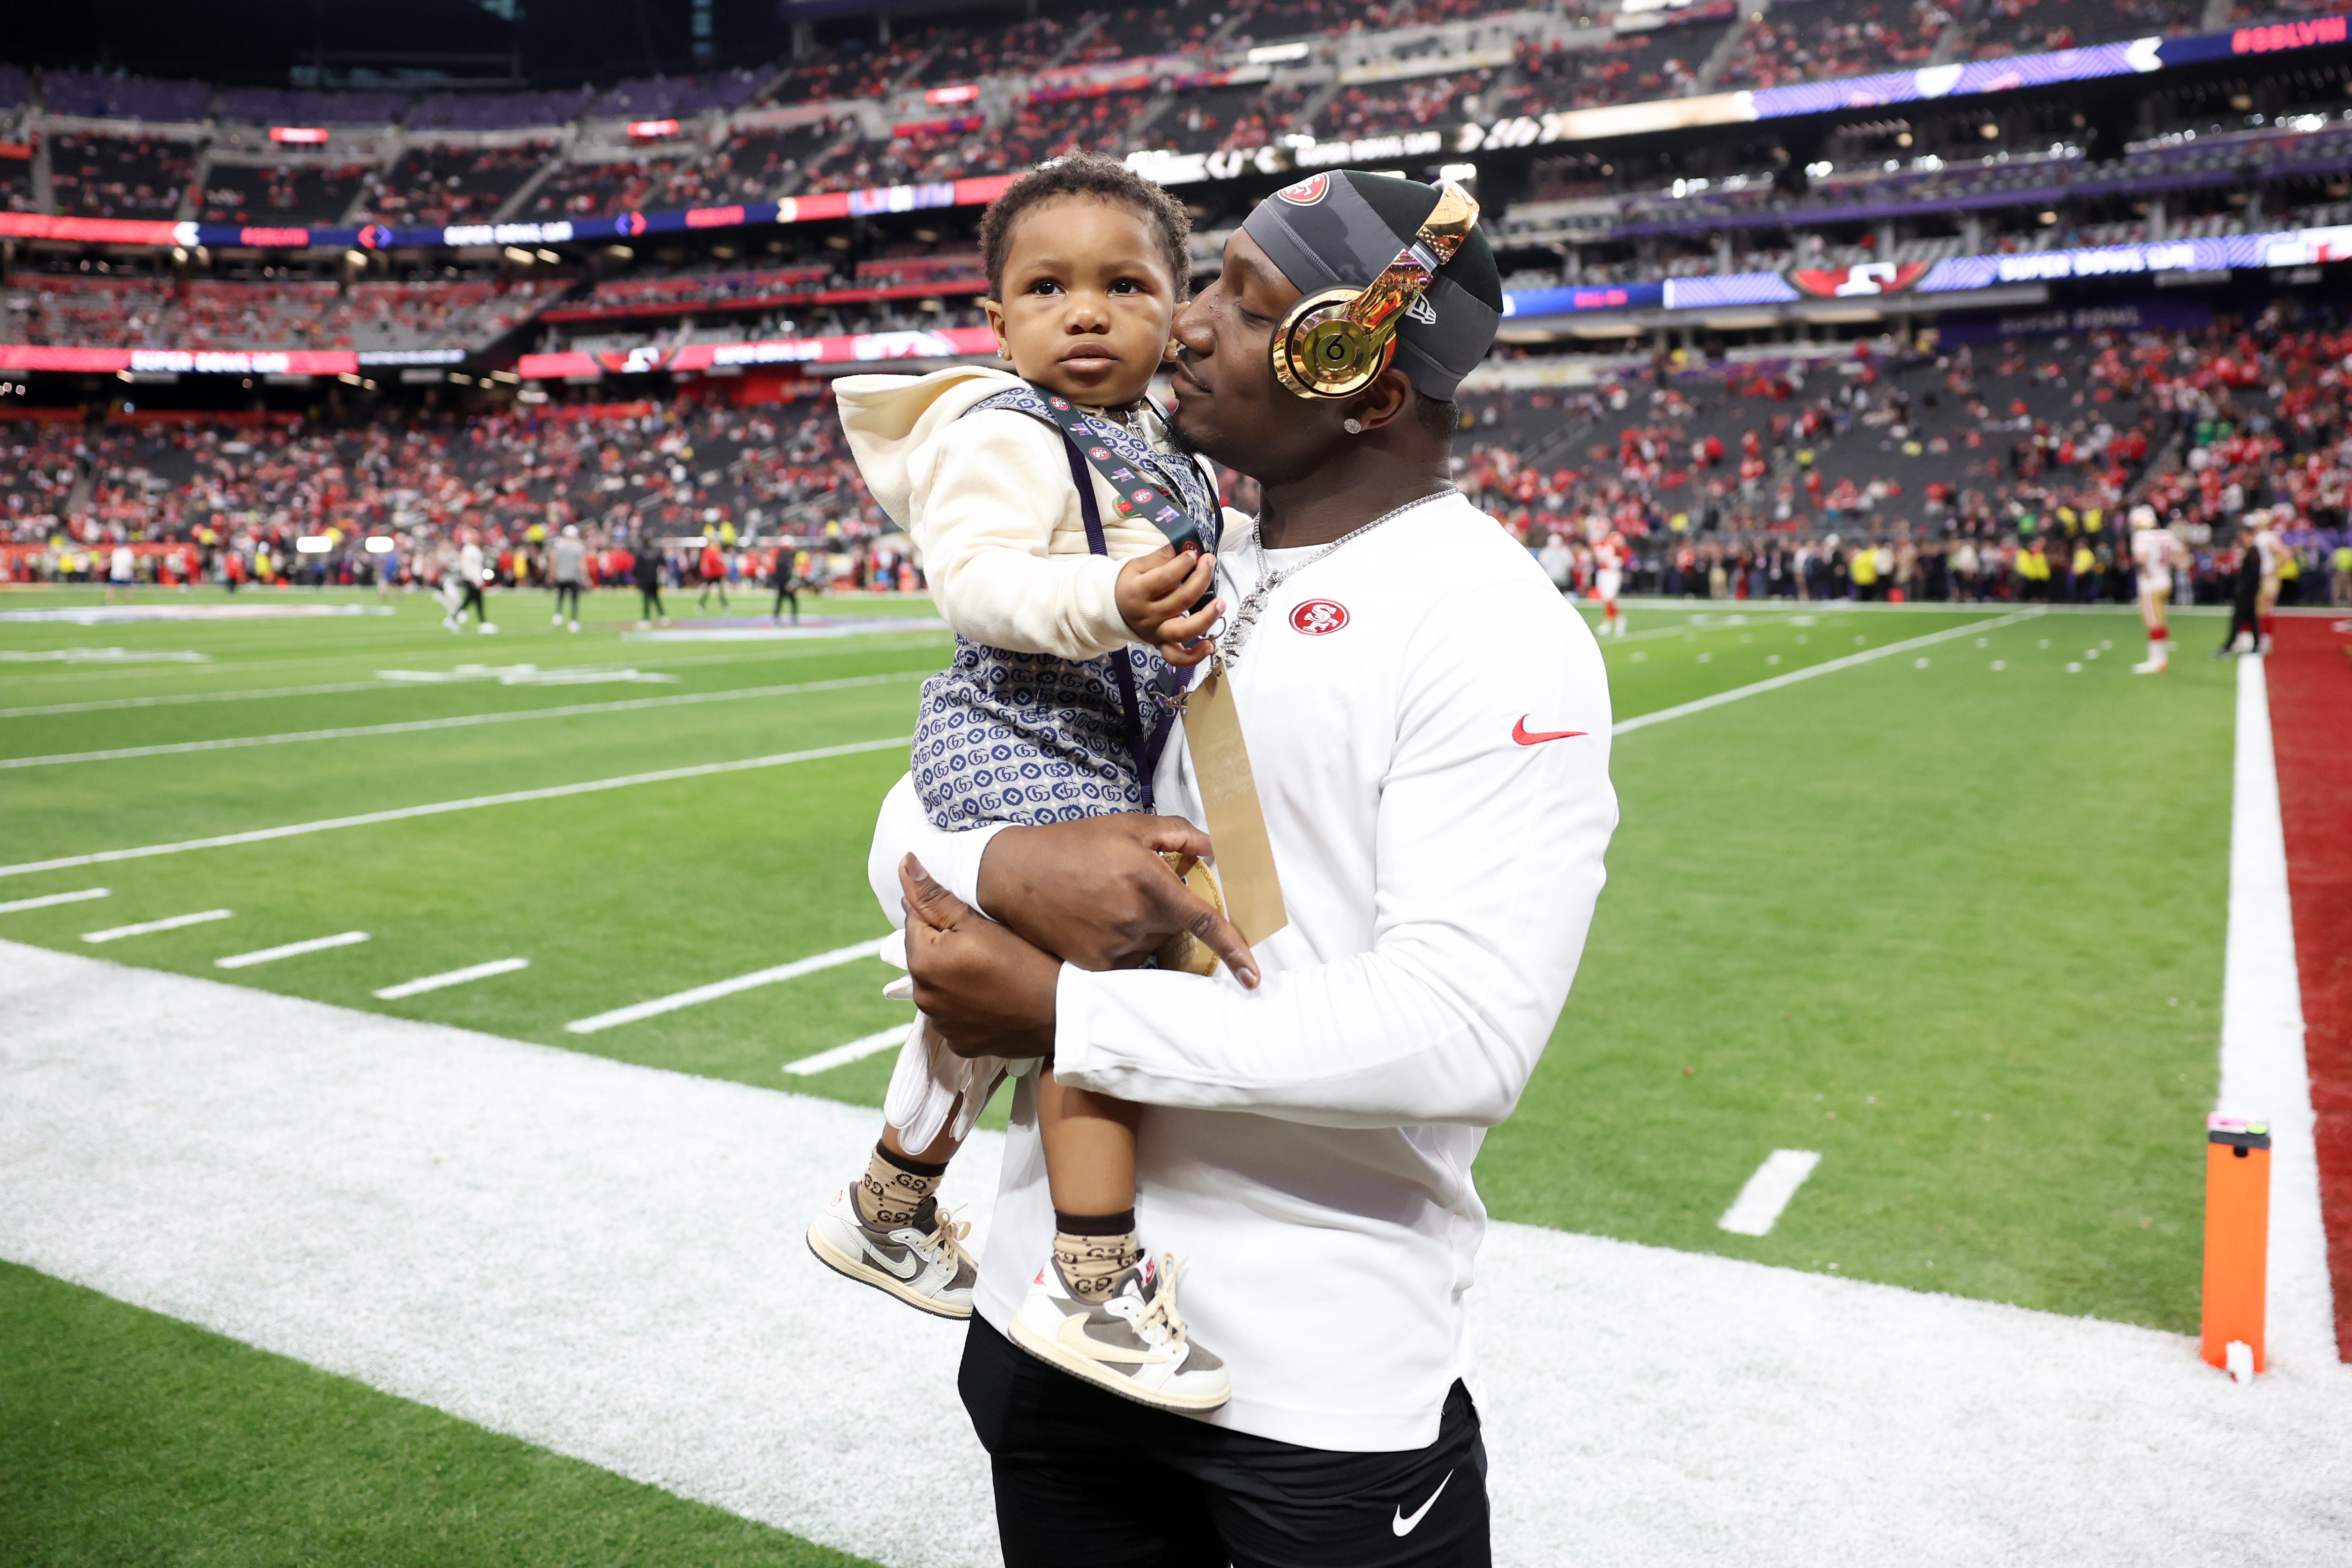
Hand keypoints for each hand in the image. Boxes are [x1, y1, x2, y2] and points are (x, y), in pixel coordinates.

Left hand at [899, 857, 1058, 1058]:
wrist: (1062, 1013)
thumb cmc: (1024, 959)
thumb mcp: (978, 921)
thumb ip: (934, 895)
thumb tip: (904, 862)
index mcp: (922, 962)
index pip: (915, 920)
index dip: (943, 913)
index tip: (974, 919)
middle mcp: (923, 998)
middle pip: (925, 955)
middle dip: (945, 945)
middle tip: (988, 944)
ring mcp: (941, 1025)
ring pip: (939, 985)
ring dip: (954, 976)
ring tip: (992, 970)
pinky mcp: (960, 1044)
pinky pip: (954, 1015)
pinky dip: (967, 1005)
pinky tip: (993, 996)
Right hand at [978, 815, 1259, 985]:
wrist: (1014, 874)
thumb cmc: (1074, 844)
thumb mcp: (1128, 826)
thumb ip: (1178, 834)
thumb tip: (1215, 850)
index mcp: (1148, 881)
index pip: (1204, 921)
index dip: (1234, 950)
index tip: (1253, 977)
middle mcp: (1135, 919)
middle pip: (1176, 929)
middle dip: (1167, 911)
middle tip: (1131, 886)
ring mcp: (1114, 947)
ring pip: (1152, 945)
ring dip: (1143, 926)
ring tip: (1106, 901)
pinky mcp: (1095, 965)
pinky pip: (1128, 959)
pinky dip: (1122, 942)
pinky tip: (1096, 920)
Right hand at [1115, 545, 1223, 666]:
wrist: (1113, 608)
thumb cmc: (1129, 584)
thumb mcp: (1138, 565)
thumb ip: (1162, 557)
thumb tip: (1187, 546)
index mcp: (1138, 592)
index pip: (1165, 578)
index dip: (1183, 564)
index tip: (1193, 553)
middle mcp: (1147, 615)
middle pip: (1181, 600)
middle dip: (1200, 579)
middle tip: (1210, 562)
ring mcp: (1156, 633)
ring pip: (1184, 631)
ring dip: (1206, 618)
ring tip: (1221, 603)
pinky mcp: (1162, 644)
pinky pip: (1177, 657)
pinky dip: (1195, 656)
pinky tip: (1210, 645)